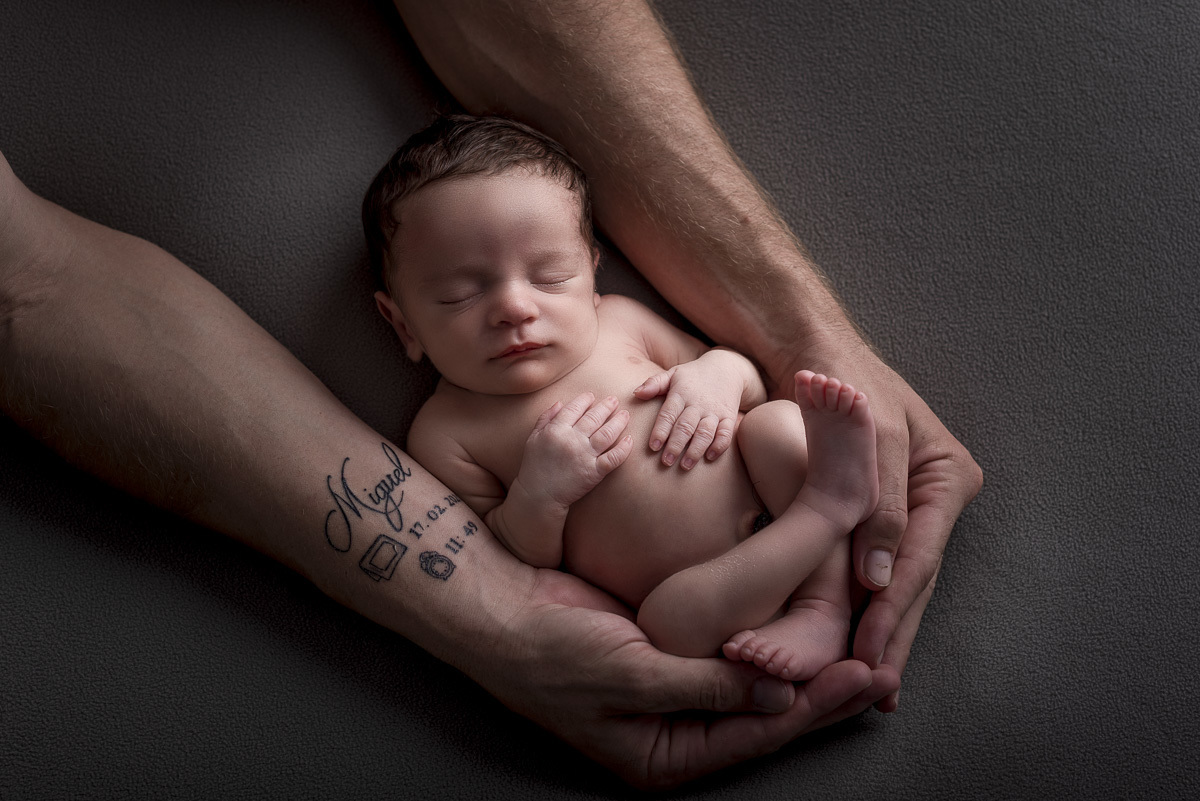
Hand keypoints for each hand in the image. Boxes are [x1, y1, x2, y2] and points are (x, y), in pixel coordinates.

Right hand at [481, 566, 900, 788]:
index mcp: (661, 755)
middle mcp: (673, 731)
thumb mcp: (631, 673)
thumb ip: (706, 687)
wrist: (497, 605)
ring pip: (754, 686)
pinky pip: (730, 654)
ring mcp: (672, 693)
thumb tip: (780, 700)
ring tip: (860, 650)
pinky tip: (802, 626)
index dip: (814, 708)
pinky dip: (768, 640)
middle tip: (883, 668)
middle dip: (823, 696)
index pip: (756, 736)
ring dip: (803, 668)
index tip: (865, 677)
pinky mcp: (669, 654)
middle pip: (765, 717)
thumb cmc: (550, 650)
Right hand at [517, 392, 633, 509]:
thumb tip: (560, 402)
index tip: (592, 396)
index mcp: (556, 430)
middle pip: (594, 418)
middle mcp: (572, 440)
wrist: (538, 496)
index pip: (574, 408)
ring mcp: (584, 456)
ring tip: (625, 414)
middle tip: (615, 400)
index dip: (585, 400)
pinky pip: (613, 458)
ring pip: (607, 434)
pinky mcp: (594, 472)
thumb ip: (545, 418)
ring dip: (618, 422)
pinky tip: (630, 440)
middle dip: (607, 406)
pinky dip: (624, 448)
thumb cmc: (534, 466)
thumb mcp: (533, 438)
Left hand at [635, 349, 761, 469]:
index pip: (669, 414)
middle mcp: (698, 404)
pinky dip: (719, 445)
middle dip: (676, 445)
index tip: (653, 447)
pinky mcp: (729, 417)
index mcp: (681, 394)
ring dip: (695, 450)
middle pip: (686, 427)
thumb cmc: (693, 376)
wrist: (726, 368)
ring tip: (685, 465)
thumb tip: (636, 393)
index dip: (660, 430)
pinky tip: (710, 457)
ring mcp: (714, 411)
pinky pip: (726, 433)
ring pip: (705, 432)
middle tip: (666, 462)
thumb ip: (654, 384)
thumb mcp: (673, 374)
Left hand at [777, 337, 981, 710]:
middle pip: (913, 578)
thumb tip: (881, 577)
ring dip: (880, 629)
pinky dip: (861, 603)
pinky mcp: (877, 512)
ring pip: (895, 579)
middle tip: (872, 688)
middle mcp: (933, 497)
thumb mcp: (869, 438)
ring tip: (869, 684)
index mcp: (946, 477)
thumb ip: (881, 506)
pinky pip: (873, 565)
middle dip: (891, 632)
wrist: (805, 346)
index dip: (892, 608)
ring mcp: (907, 506)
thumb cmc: (839, 379)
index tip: (867, 652)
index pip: (919, 557)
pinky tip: (853, 644)